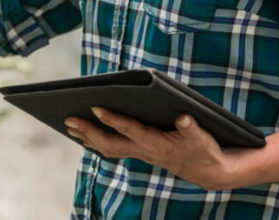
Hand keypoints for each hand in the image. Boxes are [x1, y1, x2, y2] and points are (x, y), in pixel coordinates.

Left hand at [65, 108, 240, 190]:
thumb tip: (183, 116)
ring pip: (108, 148)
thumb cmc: (205, 150)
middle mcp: (144, 151)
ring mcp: (140, 153)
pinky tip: (87, 134)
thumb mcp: (203, 138)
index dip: (113, 120)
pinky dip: (97, 141)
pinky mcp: (140, 152)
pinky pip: (113, 148)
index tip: (96, 108)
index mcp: (157, 144)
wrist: (209, 172)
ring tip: (69, 125)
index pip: (130, 130)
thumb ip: (192, 127)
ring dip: (88, 137)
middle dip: (88, 131)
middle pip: (110, 143)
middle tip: (68, 119)